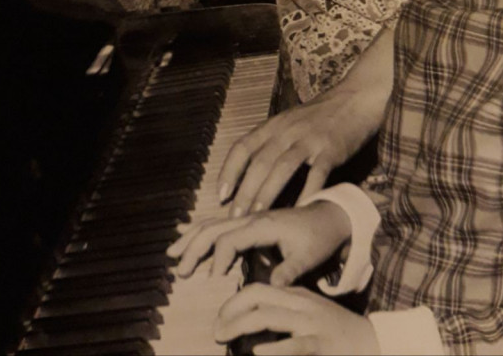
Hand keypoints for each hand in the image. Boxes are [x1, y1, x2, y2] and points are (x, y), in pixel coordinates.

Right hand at [168, 201, 349, 285]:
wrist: (330, 217)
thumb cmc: (319, 238)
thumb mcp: (308, 257)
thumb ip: (289, 271)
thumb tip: (272, 286)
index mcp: (264, 225)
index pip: (231, 239)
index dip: (219, 258)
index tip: (213, 279)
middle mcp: (252, 217)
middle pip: (215, 228)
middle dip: (194, 248)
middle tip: (179, 270)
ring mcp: (249, 218)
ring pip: (213, 223)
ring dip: (192, 238)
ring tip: (172, 253)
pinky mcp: (249, 221)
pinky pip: (220, 223)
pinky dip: (200, 229)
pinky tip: (187, 235)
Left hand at [215, 282, 379, 355]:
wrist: (372, 342)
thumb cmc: (334, 333)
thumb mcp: (307, 316)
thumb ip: (283, 315)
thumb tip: (250, 325)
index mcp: (296, 296)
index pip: (257, 289)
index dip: (233, 302)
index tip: (219, 319)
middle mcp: (301, 305)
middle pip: (258, 297)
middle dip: (231, 311)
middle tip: (215, 332)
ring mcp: (312, 324)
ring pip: (271, 317)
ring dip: (242, 326)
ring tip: (224, 338)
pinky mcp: (322, 344)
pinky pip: (295, 344)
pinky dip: (274, 348)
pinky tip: (258, 353)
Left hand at [218, 28, 394, 214]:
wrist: (356, 98)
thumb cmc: (321, 115)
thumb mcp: (290, 122)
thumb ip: (272, 143)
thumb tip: (252, 174)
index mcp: (274, 124)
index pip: (243, 147)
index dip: (228, 171)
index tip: (220, 195)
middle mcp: (287, 130)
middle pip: (259, 162)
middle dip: (244, 192)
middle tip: (235, 218)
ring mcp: (309, 139)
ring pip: (281, 168)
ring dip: (267, 194)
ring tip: (257, 217)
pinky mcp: (331, 149)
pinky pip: (316, 174)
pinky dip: (306, 194)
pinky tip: (299, 212)